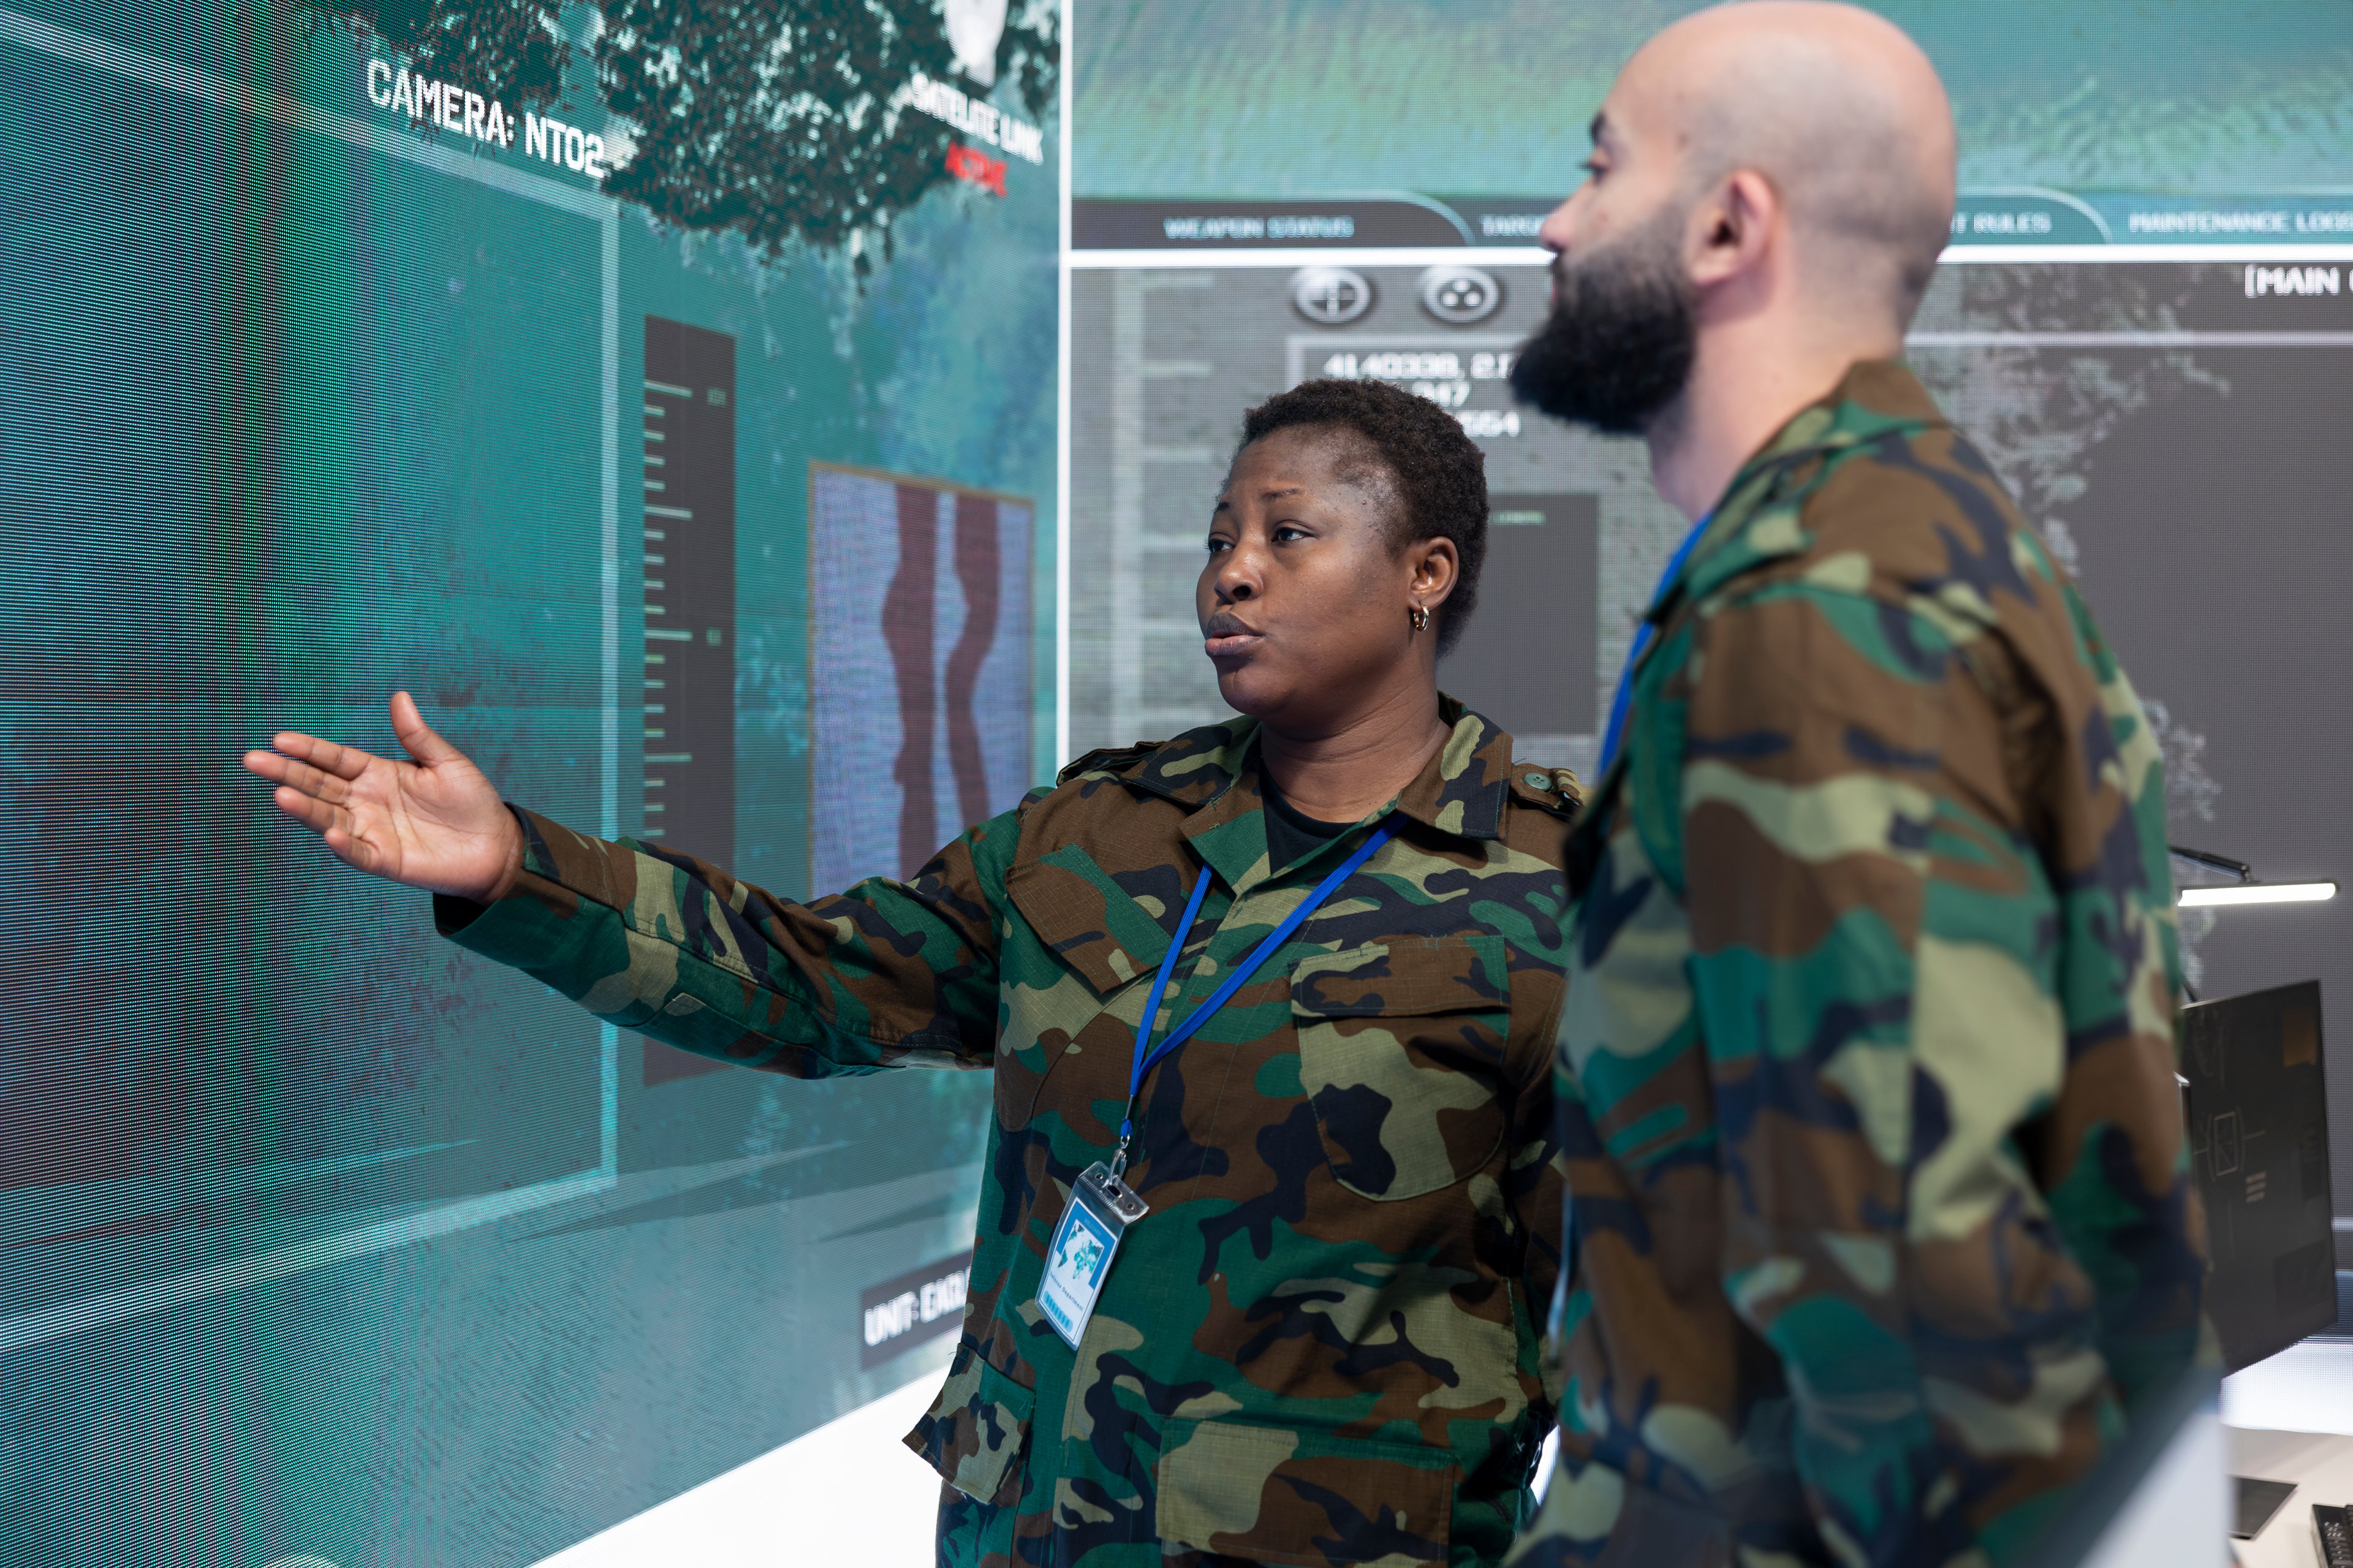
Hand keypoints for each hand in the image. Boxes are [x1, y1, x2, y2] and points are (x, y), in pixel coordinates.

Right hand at [243, 692, 524, 901]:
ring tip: (281, 795)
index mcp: (378, 774)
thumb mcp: (447, 762)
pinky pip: (358, 853)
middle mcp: (366, 802)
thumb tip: (399, 697)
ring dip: (306, 808)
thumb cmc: (472, 801)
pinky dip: (344, 846)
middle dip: (288, 773)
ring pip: (329, 818)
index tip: (279, 740)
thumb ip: (418, 736)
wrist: (497, 845)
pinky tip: (331, 835)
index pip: (335, 759)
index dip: (309, 750)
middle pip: (319, 785)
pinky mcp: (385, 860)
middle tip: (253, 760)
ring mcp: (372, 831)